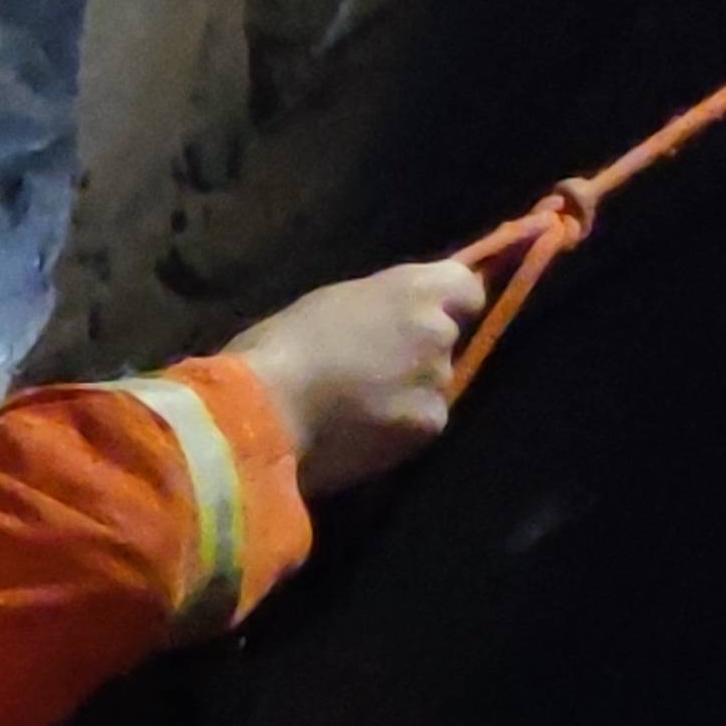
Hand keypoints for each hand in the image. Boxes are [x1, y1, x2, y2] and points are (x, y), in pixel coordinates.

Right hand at [225, 255, 488, 497]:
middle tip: (370, 375)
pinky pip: (417, 427)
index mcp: (415, 288)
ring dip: (404, 397)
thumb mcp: (328, 307)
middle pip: (445, 342)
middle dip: (416, 356)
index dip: (443, 307)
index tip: (414, 322)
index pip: (465, 289)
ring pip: (430, 388)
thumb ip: (373, 309)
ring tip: (354, 413)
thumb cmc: (275, 352)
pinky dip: (393, 432)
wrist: (260, 415)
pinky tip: (356, 437)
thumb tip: (384, 320)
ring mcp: (437, 381)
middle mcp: (438, 330)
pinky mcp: (425, 427)